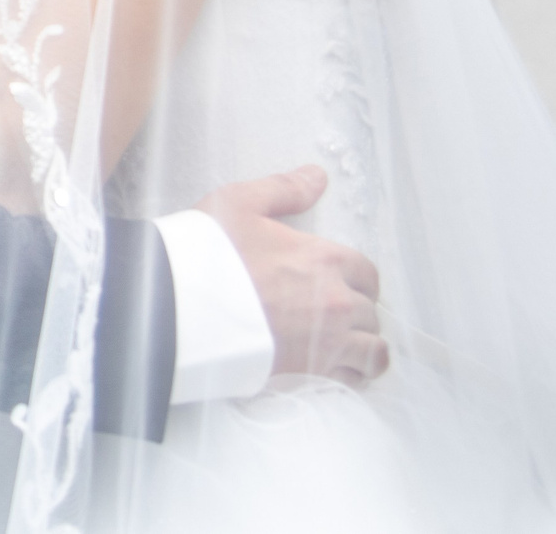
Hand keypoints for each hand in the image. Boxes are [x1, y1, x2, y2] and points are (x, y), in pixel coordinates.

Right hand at [197, 165, 388, 384]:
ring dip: (365, 348)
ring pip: (372, 352)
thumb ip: (284, 189)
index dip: (358, 278)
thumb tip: (318, 176)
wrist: (182, 306)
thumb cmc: (210, 252)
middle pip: (371, 313)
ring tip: (349, 348)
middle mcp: (336, 303)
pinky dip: (351, 375)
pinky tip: (338, 370)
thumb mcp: (240, 203)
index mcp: (325, 260)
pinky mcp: (311, 373)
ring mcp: (327, 342)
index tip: (344, 284)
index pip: (368, 273)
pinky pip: (352, 380)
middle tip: (337, 315)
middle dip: (359, 313)